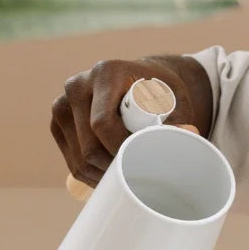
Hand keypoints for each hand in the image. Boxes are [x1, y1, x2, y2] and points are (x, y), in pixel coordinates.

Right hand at [51, 55, 212, 187]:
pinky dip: (93, 175)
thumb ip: (179, 119)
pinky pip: (72, 162)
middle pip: (89, 146)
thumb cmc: (159, 91)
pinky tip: (113, 174)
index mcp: (105, 72)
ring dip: (104, 177)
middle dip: (115, 168)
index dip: (121, 149)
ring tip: (130, 177)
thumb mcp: (175, 100)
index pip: (102, 123)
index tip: (144, 163)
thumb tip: (189, 133)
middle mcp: (77, 84)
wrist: (137, 82)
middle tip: (141, 177)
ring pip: (79, 159)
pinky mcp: (58, 123)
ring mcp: (62, 104)